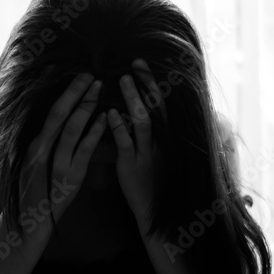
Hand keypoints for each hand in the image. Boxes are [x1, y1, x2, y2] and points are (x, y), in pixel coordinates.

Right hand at [19, 72, 106, 237]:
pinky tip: (106, 118)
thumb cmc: (33, 191)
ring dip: (86, 105)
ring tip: (99, 87)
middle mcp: (41, 150)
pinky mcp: (70, 177)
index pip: (48, 111)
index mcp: (33, 144)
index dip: (62, 92)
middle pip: (58, 113)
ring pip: (71, 127)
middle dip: (74, 91)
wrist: (30, 222)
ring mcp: (55, 163)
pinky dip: (95, 131)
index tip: (74, 76)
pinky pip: (84, 149)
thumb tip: (50, 122)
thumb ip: (41, 143)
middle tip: (90, 73)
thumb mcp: (31, 163)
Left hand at [108, 58, 161, 234]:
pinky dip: (119, 127)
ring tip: (124, 80)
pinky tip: (109, 113)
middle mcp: (160, 142)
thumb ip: (150, 131)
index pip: (161, 103)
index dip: (152, 83)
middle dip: (147, 84)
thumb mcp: (156, 152)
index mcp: (164, 136)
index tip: (141, 63)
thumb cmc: (152, 179)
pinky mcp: (133, 166)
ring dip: (134, 99)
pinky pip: (126, 144)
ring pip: (144, 122)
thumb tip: (139, 107)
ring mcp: (147, 153)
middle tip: (136, 63)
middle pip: (156, 107)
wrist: (154, 210)